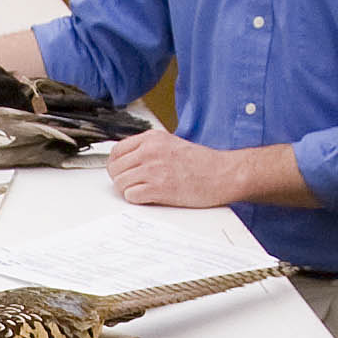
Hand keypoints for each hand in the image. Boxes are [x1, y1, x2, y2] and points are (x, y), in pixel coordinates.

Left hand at [101, 126, 244, 211]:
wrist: (222, 174)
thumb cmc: (202, 163)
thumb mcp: (171, 144)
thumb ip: (149, 149)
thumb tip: (127, 161)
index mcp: (152, 138)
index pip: (117, 151)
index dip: (116, 164)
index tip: (121, 171)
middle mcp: (150, 151)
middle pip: (115, 168)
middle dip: (121, 179)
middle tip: (132, 184)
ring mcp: (153, 169)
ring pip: (120, 183)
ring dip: (128, 190)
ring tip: (143, 191)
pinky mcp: (158, 188)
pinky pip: (131, 196)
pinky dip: (136, 199)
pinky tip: (148, 197)